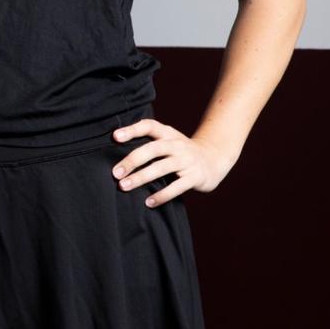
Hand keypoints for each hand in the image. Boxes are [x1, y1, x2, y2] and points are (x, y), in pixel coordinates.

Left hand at [110, 118, 237, 208]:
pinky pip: (176, 187)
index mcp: (168, 134)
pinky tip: (148, 202)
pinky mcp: (195, 177)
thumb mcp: (169, 140)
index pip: (149, 126)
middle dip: (132, 161)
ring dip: (141, 178)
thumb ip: (149, 142)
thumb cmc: (181, 151)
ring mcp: (187, 161)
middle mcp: (177, 145)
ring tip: (124, 186)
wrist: (214, 159)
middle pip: (152, 149)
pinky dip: (162, 195)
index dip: (132, 130)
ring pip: (161, 168)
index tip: (114, 137)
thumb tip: (115, 150)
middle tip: (115, 173)